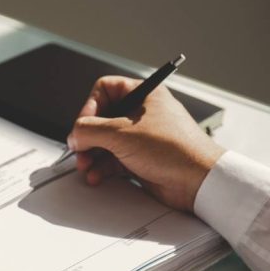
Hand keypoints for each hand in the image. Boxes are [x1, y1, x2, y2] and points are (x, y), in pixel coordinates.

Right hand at [67, 75, 224, 211]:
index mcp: (143, 95)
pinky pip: (112, 159)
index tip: (83, 124)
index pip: (105, 89)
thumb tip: (73, 134)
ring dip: (91, 155)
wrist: (198, 181)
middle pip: (100, 119)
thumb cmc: (174, 149)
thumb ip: (89, 130)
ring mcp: (140, 137)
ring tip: (86, 166)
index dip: (89, 106)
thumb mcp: (121, 133)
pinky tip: (97, 176)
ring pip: (103, 142)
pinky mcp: (140, 159)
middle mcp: (141, 114)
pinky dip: (101, 168)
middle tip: (79, 149)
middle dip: (86, 137)